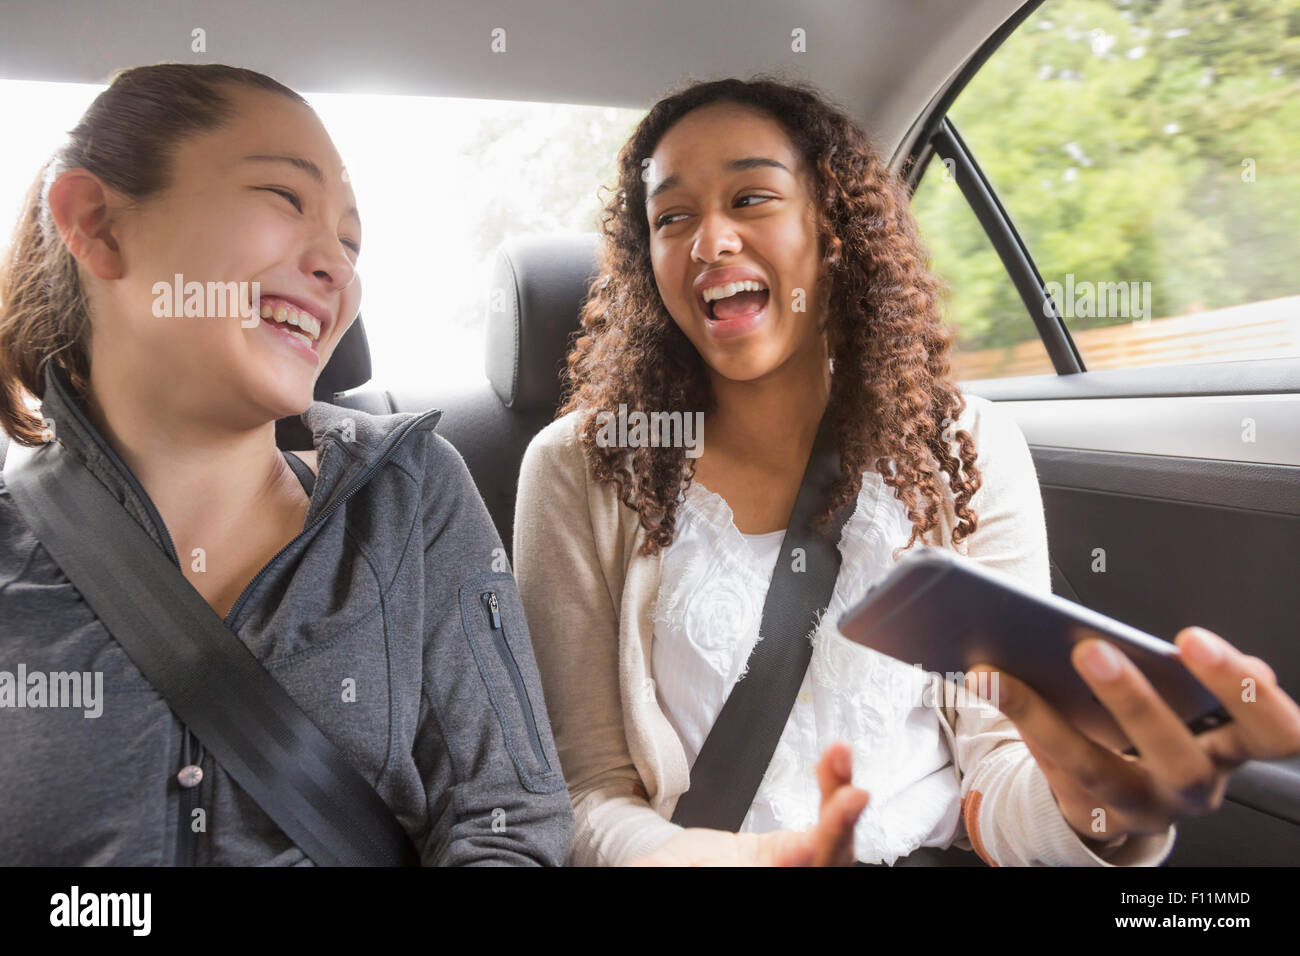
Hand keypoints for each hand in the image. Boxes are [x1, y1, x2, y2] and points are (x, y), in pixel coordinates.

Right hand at [629, 741, 869, 864]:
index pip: (779, 879)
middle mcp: (786, 880)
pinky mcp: (804, 846)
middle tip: (852, 798)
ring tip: (839, 756)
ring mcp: (801, 865)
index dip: (791, 866)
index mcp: (749, 883)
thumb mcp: (663, 868)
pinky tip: (834, 760)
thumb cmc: (674, 873)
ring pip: (836, 840)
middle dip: (837, 830)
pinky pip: (830, 819)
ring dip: (841, 795)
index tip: (803, 848)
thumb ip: (669, 864)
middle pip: (823, 863)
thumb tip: (648, 859)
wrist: (686, 871)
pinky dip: (834, 786)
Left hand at [969, 626, 1299, 847]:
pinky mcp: (1094, 815)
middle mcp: (1194, 786)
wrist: (1132, 786)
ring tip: (997, 672)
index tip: (1191, 640)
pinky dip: (1022, 727)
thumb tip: (1179, 647)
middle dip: (1134, 703)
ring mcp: (1143, 807)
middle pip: (1179, 760)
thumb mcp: (1191, 700)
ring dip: (1042, 716)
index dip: (1242, 691)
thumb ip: (1193, 674)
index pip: (1274, 732)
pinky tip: (992, 687)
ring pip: (1094, 769)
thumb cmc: (1164, 724)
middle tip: (1090, 649)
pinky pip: (1053, 774)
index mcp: (1233, 747)